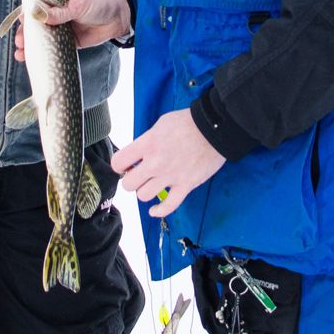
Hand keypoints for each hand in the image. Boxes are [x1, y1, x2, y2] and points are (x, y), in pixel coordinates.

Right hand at [11, 0, 131, 60]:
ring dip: (32, 46)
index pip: (37, 6)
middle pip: (37, 25)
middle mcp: (57, 14)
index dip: (27, 15)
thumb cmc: (99, 2)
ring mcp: (63, 29)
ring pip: (43, 39)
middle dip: (26, 34)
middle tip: (20, 42)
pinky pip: (55, 49)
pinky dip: (46, 54)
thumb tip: (39, 15)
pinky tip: (35, 60)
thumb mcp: (79, 4)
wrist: (120, 16)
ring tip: (21, 54)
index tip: (20, 23)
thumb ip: (60, 12)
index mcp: (57, 0)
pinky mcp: (71, 42)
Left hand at [111, 107, 226, 217]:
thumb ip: (147, 141)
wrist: (215, 129)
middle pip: (129, 184)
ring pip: (144, 196)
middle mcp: (155, 163)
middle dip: (131, 180)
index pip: (118, 162)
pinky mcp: (185, 186)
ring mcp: (170, 177)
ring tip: (151, 184)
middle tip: (139, 175)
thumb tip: (139, 154)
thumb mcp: (160, 125)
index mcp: (147, 144)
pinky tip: (154, 209)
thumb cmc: (188, 122)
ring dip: (145, 191)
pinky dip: (158, 211)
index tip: (126, 165)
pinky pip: (168, 207)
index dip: (120, 165)